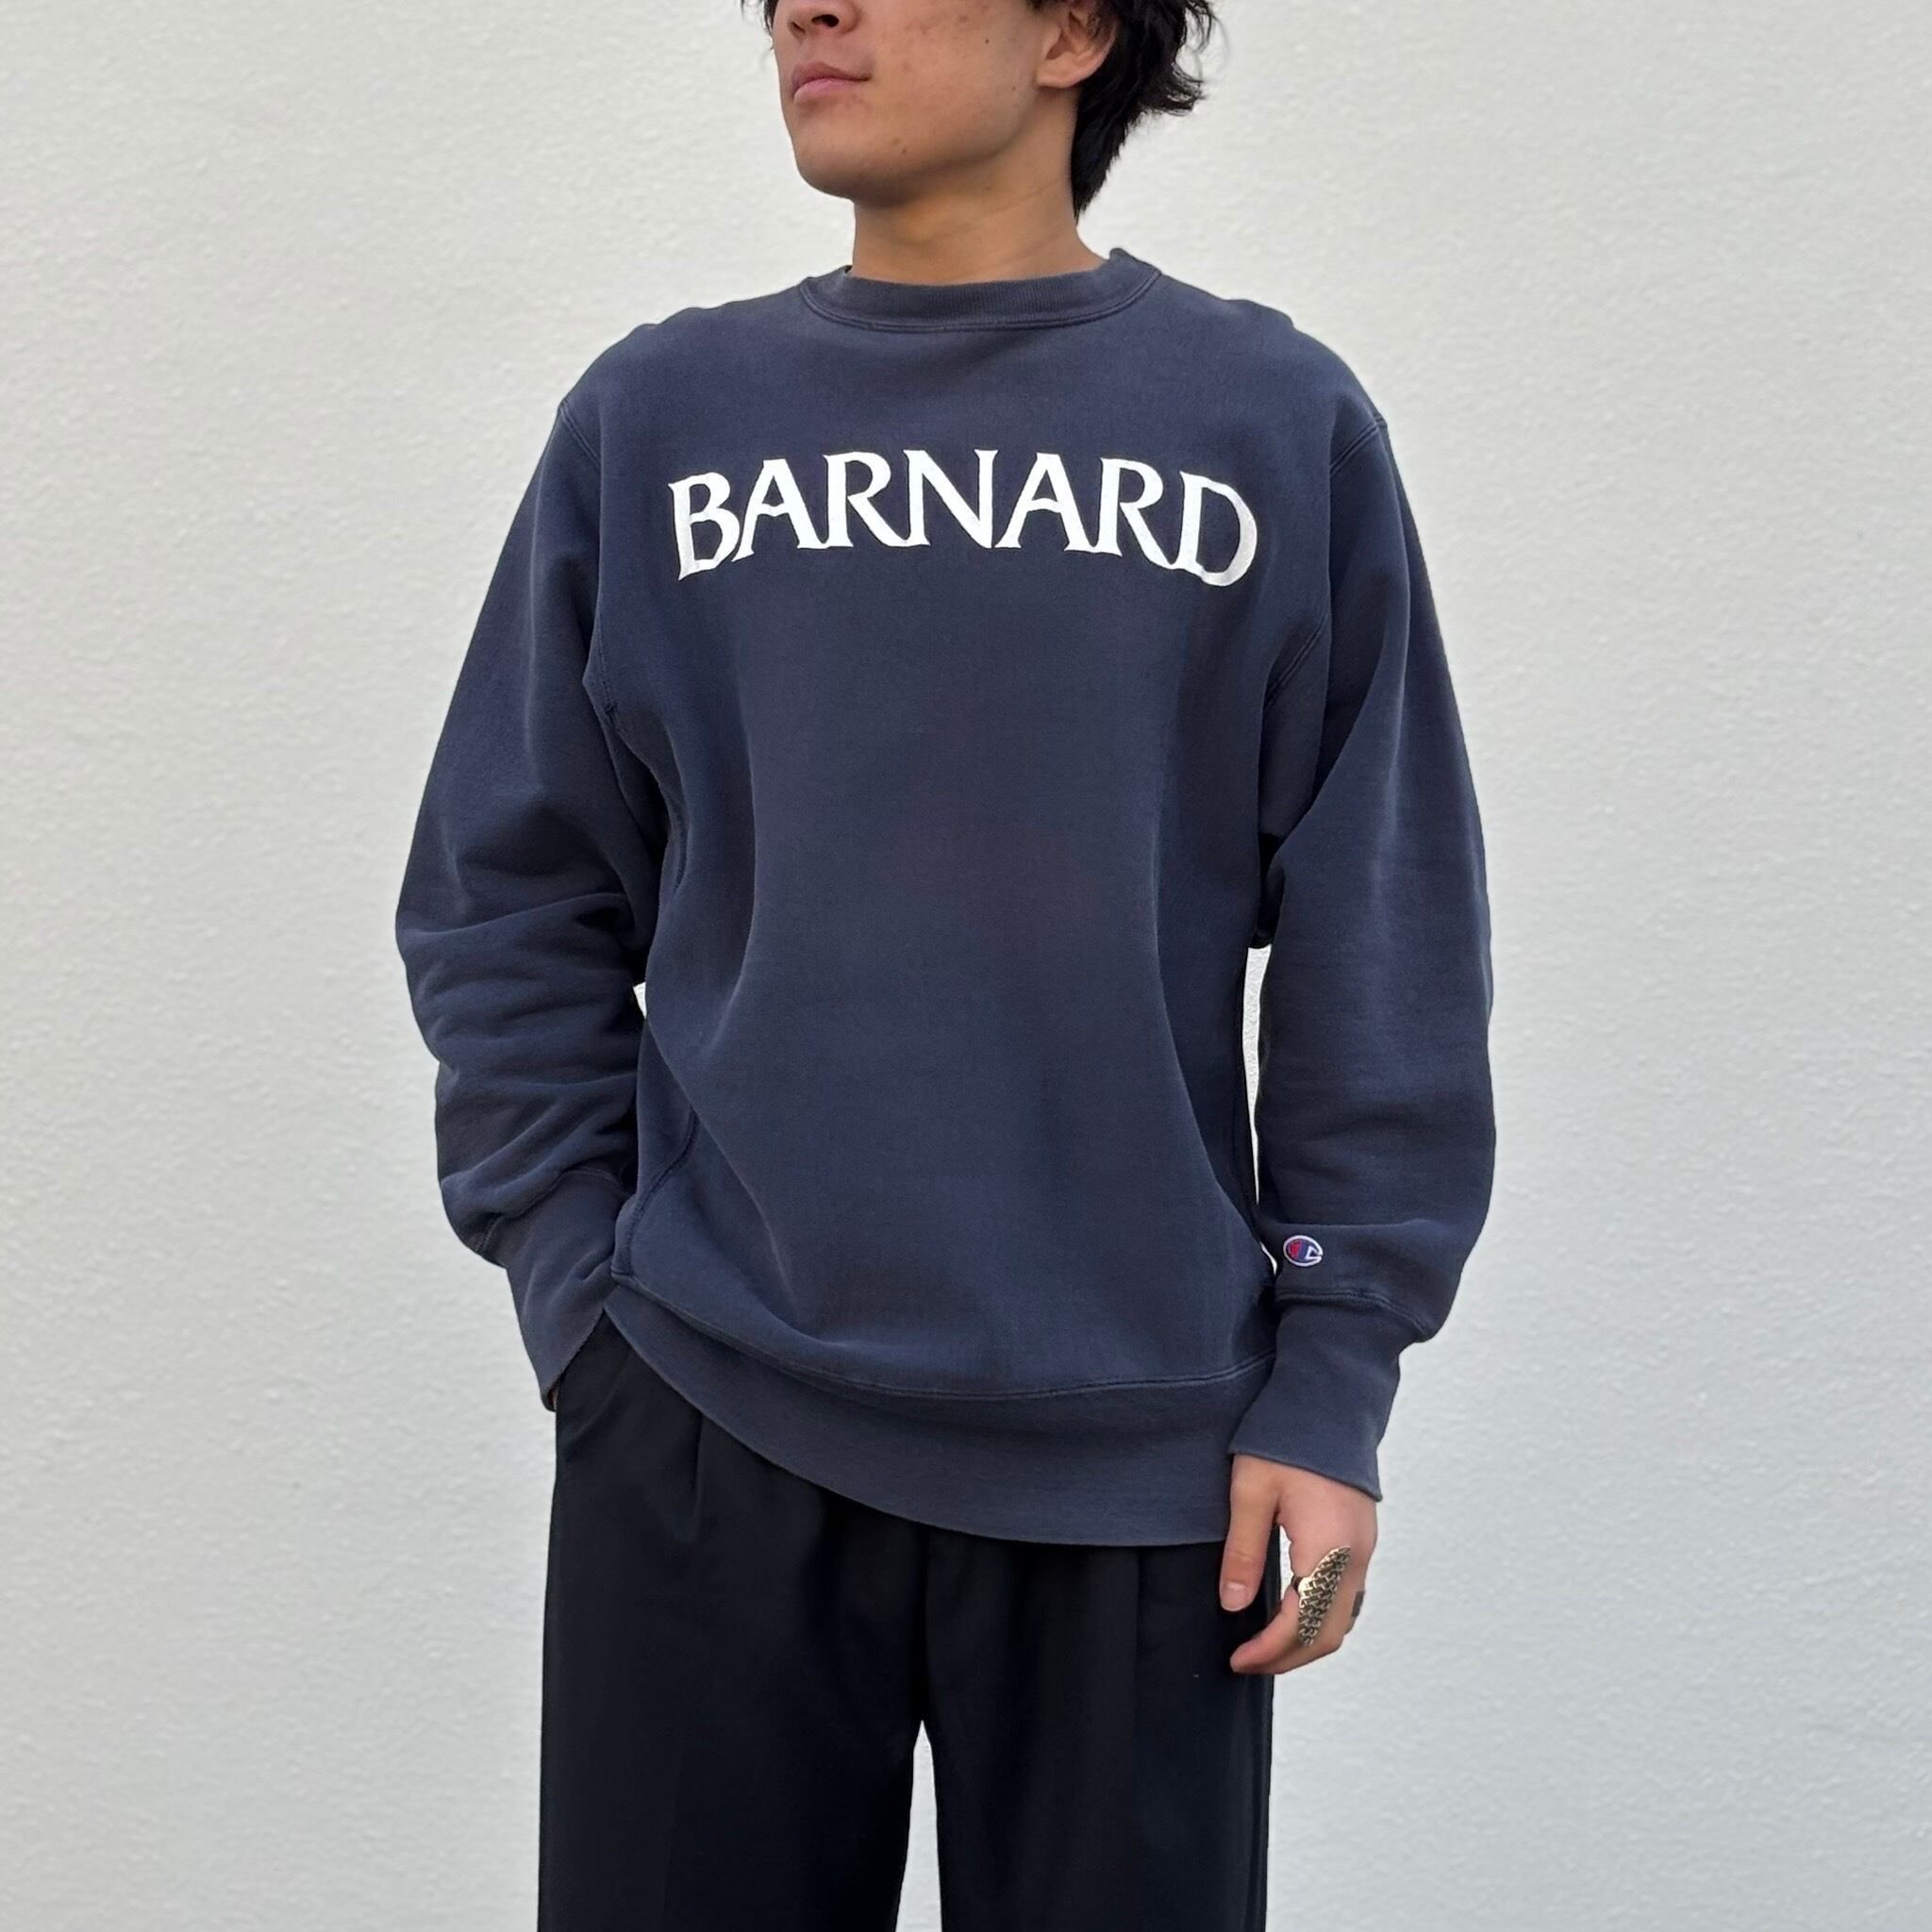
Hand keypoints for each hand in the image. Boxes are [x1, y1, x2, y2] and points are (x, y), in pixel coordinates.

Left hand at [1220, 1455, 1376, 1674]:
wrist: (1330, 1401)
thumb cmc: (1286, 1439)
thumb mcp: (1250, 1493)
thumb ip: (1243, 1552)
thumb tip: (1233, 1606)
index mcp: (1326, 1550)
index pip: (1299, 1625)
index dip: (1268, 1652)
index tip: (1238, 1660)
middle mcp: (1354, 1558)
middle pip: (1327, 1634)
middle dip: (1288, 1657)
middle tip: (1248, 1661)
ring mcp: (1364, 1549)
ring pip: (1342, 1620)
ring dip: (1306, 1641)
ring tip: (1267, 1644)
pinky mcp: (1362, 1539)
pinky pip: (1348, 1598)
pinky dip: (1321, 1618)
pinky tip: (1292, 1611)